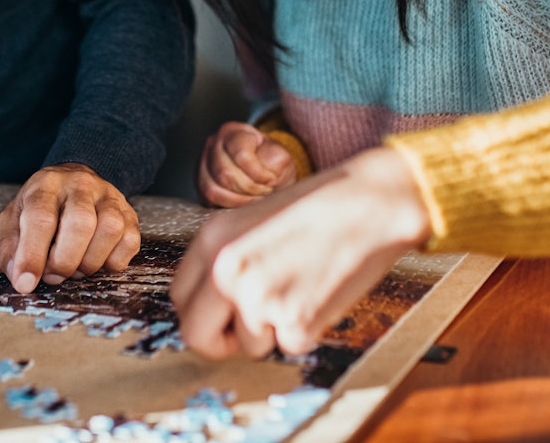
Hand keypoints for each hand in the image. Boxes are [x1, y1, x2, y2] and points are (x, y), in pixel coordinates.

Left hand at [0, 163, 139, 293]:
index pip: (41, 218)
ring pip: (110, 230)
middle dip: (64, 262)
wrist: (72, 184)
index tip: (26, 283)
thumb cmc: (39, 210)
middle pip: (80, 224)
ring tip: (74, 268)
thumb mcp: (12, 223)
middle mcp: (80, 185)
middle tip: (52, 275)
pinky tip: (95, 260)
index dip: (32, 256)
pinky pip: (129, 242)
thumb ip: (10, 250)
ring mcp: (109, 197)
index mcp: (45, 185)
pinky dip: (112, 262)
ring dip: (89, 263)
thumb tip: (22, 279)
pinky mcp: (129, 213)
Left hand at [170, 146, 431, 359]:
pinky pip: (289, 347)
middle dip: (223, 340)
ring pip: (249, 346)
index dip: (201, 315)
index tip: (221, 318)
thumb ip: (225, 259)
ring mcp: (257, 297)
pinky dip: (307, 330)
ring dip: (274, 330)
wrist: (370, 203)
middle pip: (196, 335)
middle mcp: (226, 270)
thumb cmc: (319, 208)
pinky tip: (321, 293)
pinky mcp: (293, 319)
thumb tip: (211, 304)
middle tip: (254, 328)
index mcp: (211, 240)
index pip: (179, 299)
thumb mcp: (250, 221)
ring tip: (301, 288)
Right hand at [197, 121, 296, 207]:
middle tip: (265, 193)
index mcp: (232, 132)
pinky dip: (227, 206)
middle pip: (225, 174)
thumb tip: (266, 175)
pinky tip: (242, 204)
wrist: (263, 169)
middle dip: (249, 189)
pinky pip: (208, 200)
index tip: (271, 180)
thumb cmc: (270, 161)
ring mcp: (202, 164)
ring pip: (212, 190)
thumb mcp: (280, 156)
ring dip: (238, 201)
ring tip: (255, 200)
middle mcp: (212, 144)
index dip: (258, 174)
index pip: (241, 155)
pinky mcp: (200, 184)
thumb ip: (275, 161)